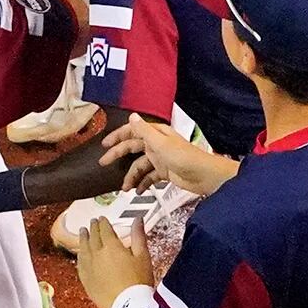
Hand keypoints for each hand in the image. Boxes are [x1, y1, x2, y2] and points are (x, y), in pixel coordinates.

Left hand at [73, 214, 150, 307]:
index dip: (103, 223)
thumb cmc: (139, 281)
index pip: (104, 230)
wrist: (128, 305)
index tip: (102, 218)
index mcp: (111, 246)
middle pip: (92, 237)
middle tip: (92, 222)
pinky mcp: (85, 280)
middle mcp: (97, 254)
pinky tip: (80, 254)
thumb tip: (137, 218)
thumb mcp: (143, 256)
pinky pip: (79, 263)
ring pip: (83, 248)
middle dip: (93, 228)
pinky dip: (80, 255)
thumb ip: (139, 236)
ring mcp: (88, 267)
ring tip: (82, 232)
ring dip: (83, 238)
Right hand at [99, 113, 238, 198]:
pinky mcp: (165, 172)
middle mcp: (156, 145)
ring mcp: (160, 159)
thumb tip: (132, 116)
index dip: (118, 136)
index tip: (105, 144)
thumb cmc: (185, 157)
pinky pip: (149, 177)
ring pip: (139, 166)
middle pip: (132, 148)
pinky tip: (138, 191)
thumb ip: (144, 131)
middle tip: (104, 163)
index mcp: (156, 134)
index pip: (132, 131)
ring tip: (124, 187)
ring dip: (131, 176)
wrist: (204, 176)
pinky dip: (142, 184)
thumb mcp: (160, 143)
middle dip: (117, 155)